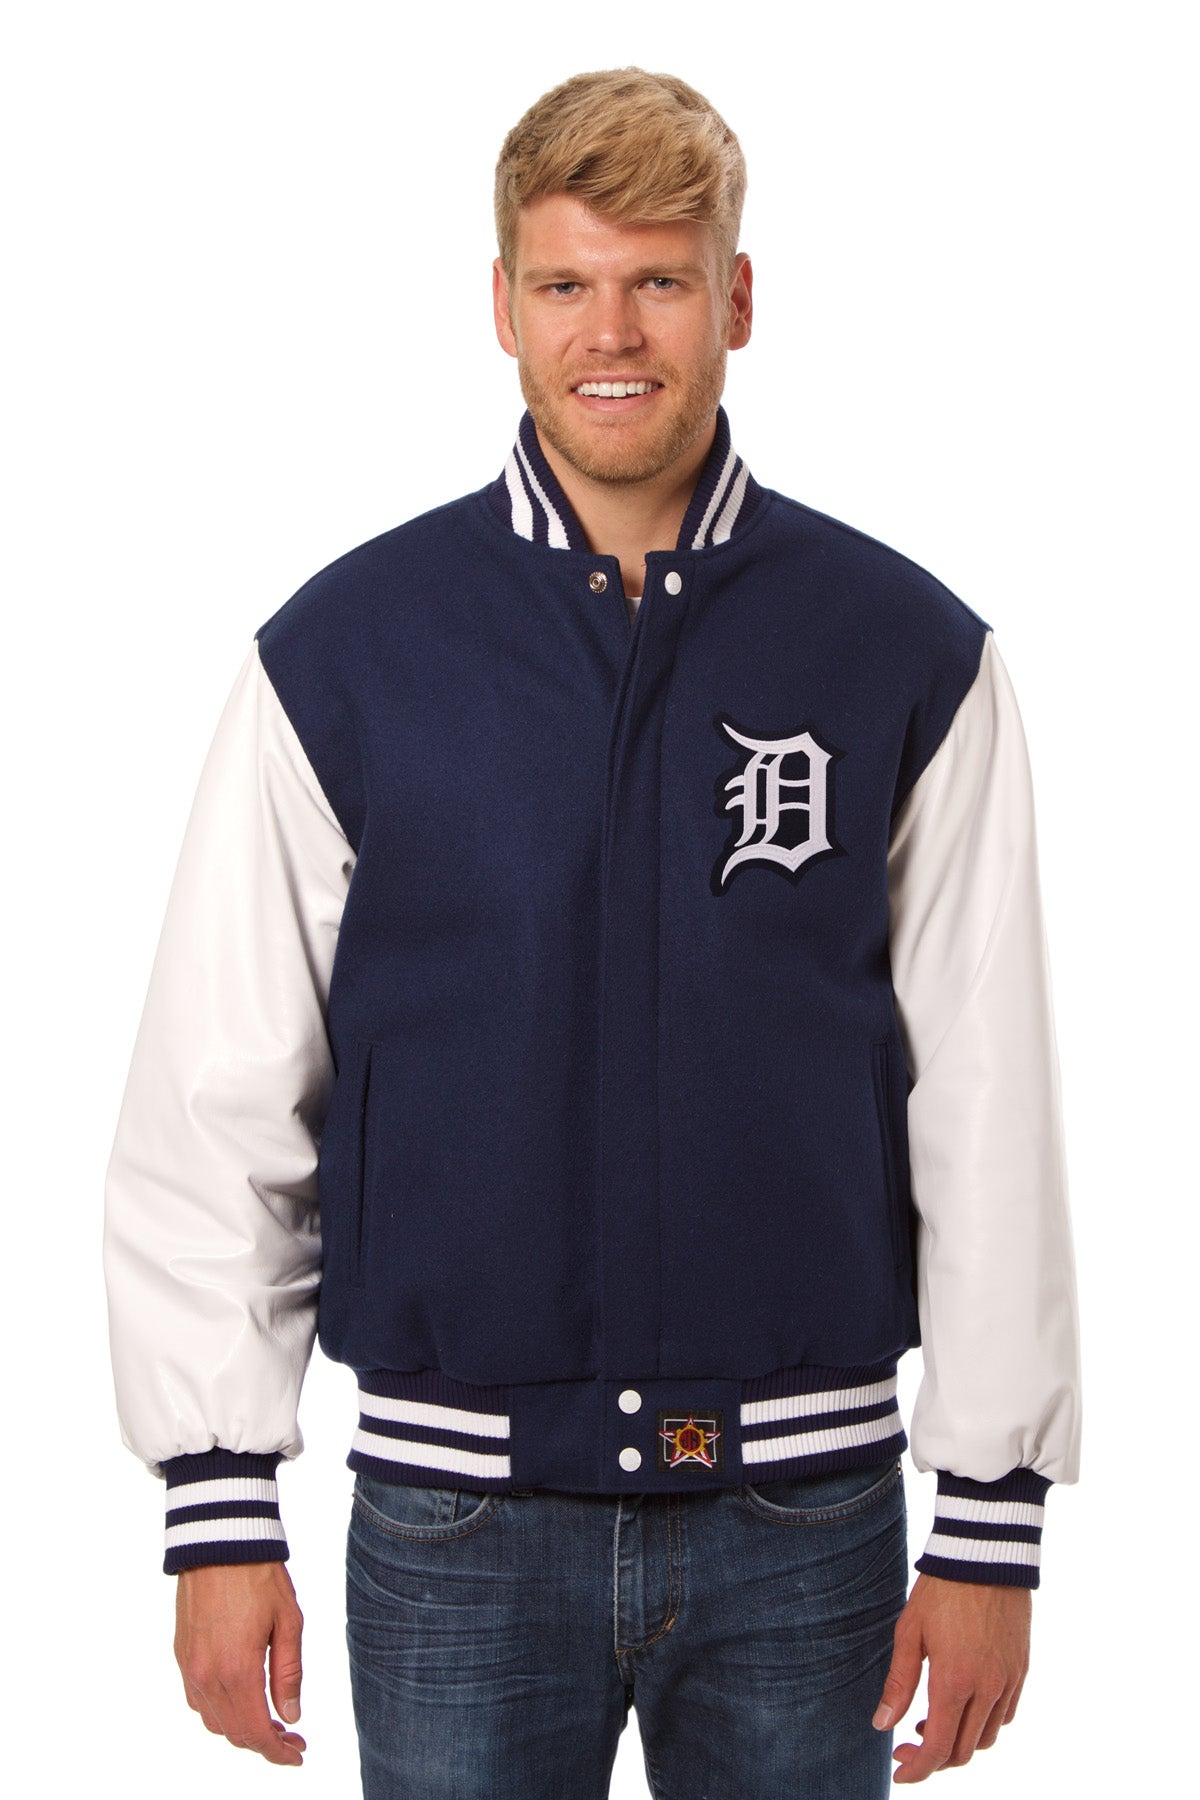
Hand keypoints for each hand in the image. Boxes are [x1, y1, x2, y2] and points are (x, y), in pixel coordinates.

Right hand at [174, 1561, 306, 1765]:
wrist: (219, 1541)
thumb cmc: (259, 1576)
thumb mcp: (289, 1622)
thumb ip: (289, 1674)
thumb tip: (291, 1715)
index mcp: (238, 1670)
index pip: (256, 1732)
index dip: (278, 1752)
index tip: (297, 1755)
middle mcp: (207, 1676)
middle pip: (234, 1733)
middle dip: (264, 1742)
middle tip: (292, 1736)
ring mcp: (190, 1667)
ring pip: (213, 1721)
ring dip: (241, 1728)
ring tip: (270, 1719)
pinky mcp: (181, 1655)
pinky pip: (198, 1700)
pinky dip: (220, 1711)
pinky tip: (242, 1698)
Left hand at [873, 1573, 1029, 1782]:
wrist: (985, 1555)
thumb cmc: (941, 1590)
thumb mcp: (910, 1631)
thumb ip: (899, 1683)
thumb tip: (881, 1725)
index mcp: (955, 1682)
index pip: (938, 1748)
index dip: (918, 1769)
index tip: (900, 1771)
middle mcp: (988, 1689)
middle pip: (963, 1751)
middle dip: (934, 1759)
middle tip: (908, 1744)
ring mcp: (1009, 1681)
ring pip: (987, 1737)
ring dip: (959, 1742)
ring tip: (931, 1723)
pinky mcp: (1022, 1670)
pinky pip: (1006, 1715)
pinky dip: (984, 1724)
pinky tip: (963, 1706)